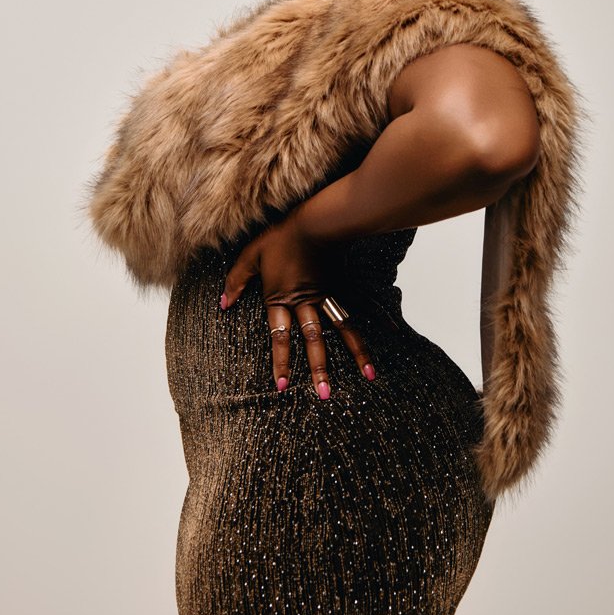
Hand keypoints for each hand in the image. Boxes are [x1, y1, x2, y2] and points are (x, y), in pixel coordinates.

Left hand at [220, 211, 375, 397]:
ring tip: (368, 376)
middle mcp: (305, 303)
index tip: (283, 386)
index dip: (281, 361)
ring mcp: (326, 296)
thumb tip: (223, 304)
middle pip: (313, 340)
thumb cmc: (279, 236)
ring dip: (355, 353)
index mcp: (281, 298)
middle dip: (319, 368)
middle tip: (324, 394)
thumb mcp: (250, 255)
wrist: (313, 220)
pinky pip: (356, 310)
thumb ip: (236, 281)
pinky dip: (369, 321)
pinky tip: (390, 334)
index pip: (280, 337)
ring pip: (341, 329)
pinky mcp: (340, 287)